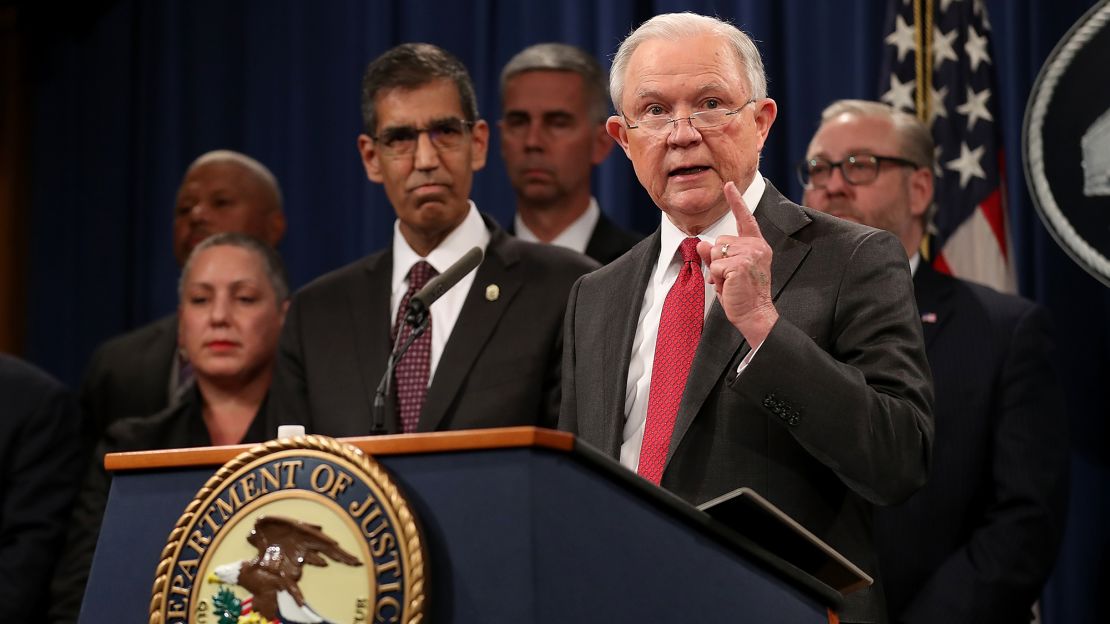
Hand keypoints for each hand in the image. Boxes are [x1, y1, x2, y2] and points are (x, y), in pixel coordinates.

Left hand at [696, 181, 778, 345]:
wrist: (755, 314)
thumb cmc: (742, 294)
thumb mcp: (726, 271)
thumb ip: (715, 255)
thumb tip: (701, 243)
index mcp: (756, 245)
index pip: (744, 219)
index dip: (735, 201)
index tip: (728, 184)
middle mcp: (756, 246)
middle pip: (720, 241)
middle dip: (717, 260)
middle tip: (730, 278)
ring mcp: (749, 254)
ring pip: (715, 253)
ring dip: (716, 270)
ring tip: (730, 283)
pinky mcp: (740, 265)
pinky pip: (714, 266)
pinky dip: (717, 279)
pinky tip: (729, 286)